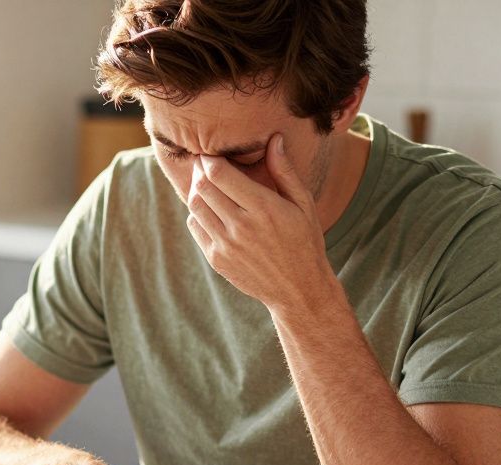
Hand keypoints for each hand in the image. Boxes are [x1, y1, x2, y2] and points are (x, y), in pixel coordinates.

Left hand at [185, 133, 333, 310]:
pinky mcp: (216, 259)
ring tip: (205, 183)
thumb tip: (274, 139)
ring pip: (195, 206)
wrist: (298, 289)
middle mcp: (241, 226)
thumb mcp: (303, 204)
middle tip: (203, 164)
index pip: (220, 174)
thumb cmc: (305, 241)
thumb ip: (284, 171)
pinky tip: (210, 208)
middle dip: (199, 170)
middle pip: (203, 187)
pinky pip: (195, 227)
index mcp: (263, 208)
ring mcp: (226, 245)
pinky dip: (197, 213)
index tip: (210, 152)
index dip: (209, 159)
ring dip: (196, 190)